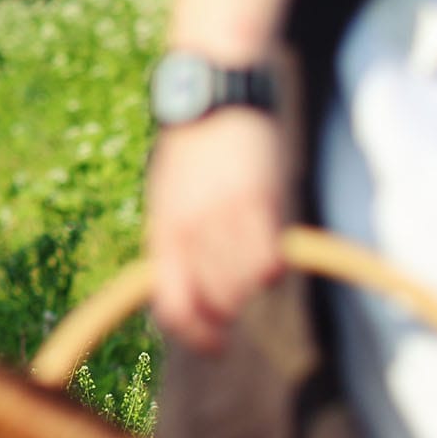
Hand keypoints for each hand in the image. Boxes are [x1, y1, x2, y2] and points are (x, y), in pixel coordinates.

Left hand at [146, 106, 287, 352]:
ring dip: (251, 284)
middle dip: (227, 311)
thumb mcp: (165, 194)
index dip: (195, 335)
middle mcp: (191, 229)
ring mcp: (226, 217)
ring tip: (249, 258)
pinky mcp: (261, 201)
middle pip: (217, 303)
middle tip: (236, 299)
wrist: (211, 91)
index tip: (214, 345)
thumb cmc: (188, 146)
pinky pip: (272, 259)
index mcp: (163, 229)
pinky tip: (270, 246)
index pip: (174, 305)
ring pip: (248, 286)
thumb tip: (182, 284)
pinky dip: (273, 264)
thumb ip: (173, 239)